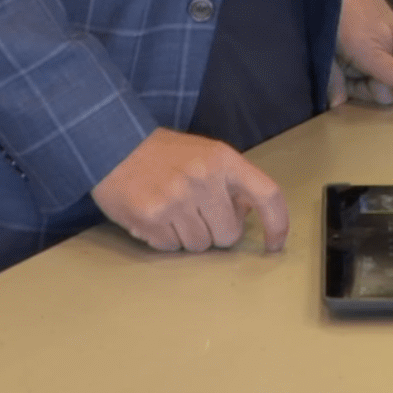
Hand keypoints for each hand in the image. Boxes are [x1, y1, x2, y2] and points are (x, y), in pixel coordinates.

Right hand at [91, 127, 287, 253]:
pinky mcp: (151, 218)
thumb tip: (248, 213)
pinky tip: (156, 216)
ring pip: (199, 246)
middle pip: (229, 235)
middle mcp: (203, 178)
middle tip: (199, 214)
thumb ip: (230, 181)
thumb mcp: (206, 154)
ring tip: (173, 211)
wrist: (115, 144)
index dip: (277, 223)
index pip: (266, 194)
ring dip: (189, 236)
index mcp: (223, 159)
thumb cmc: (166, 153)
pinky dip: (165, 239)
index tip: (275, 243)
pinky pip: (171, 248)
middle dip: (217, 232)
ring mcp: (176, 200)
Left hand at [329, 0, 392, 115]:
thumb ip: (333, 80)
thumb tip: (339, 104)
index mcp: (372, 49)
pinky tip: (354, 35)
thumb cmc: (327, 11)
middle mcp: (388, 38)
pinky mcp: (391, 18)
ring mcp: (392, 26)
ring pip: (386, 62)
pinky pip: (385, 45)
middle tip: (342, 67)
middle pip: (387, 80)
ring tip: (345, 47)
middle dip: (366, 82)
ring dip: (368, 64)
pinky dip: (373, 48)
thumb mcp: (323, 49)